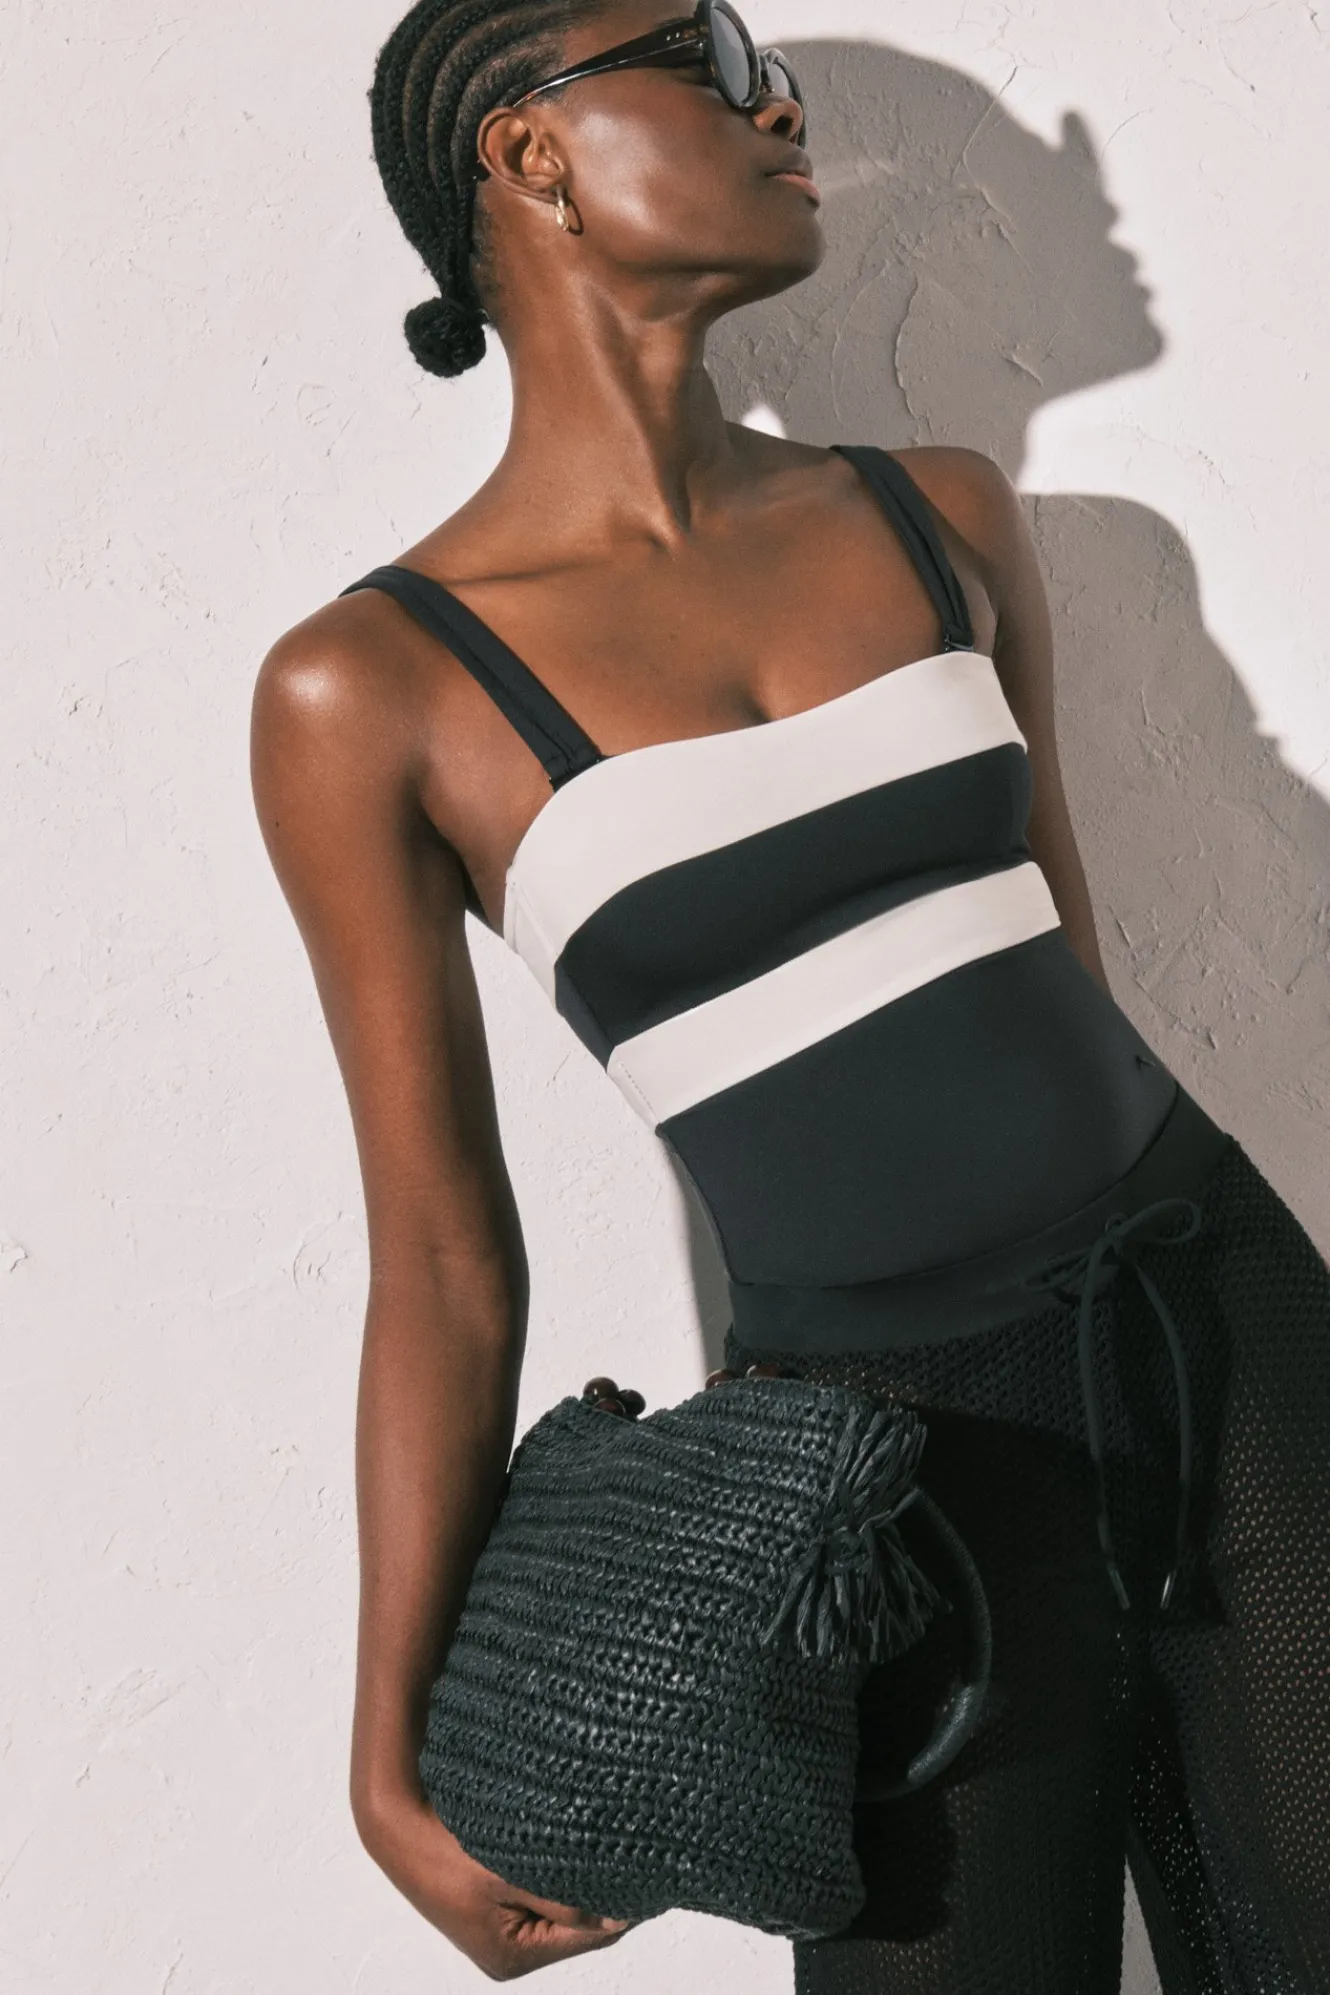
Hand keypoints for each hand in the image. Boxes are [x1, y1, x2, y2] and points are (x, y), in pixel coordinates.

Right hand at [355, 1782, 633, 1979]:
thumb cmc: (441, 1849)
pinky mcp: (492, 1901)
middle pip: (577, 1925)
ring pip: (561, 1903)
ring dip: (579, 1878)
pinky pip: (541, 1889)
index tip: (649, 1874)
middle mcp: (506, 1951)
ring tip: (605, 1845)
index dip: (621, 1906)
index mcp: (510, 1957)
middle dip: (601, 1892)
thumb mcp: (507, 1876)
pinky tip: (573, 1845)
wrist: (394, 1817)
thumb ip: (564, 1901)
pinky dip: (558, 1870)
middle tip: (632, 1852)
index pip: (588, 1938)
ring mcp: (498, 1926)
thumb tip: (616, 1918)